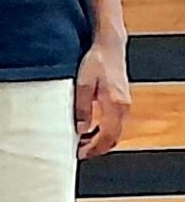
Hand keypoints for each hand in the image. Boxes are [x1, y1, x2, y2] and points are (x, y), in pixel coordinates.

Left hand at [75, 39, 130, 158]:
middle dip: (96, 149)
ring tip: (80, 144)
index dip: (93, 149)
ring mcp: (124, 105)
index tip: (79, 154)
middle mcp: (123, 107)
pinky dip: (103, 132)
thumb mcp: (82, 84)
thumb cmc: (96, 61)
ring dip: (99, 141)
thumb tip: (80, 129)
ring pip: (115, 132)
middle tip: (77, 152)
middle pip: (113, 138)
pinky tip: (88, 131)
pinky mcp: (122, 101)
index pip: (107, 136)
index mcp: (115, 104)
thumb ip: (81, 108)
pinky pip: (114, 124)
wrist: (109, 47)